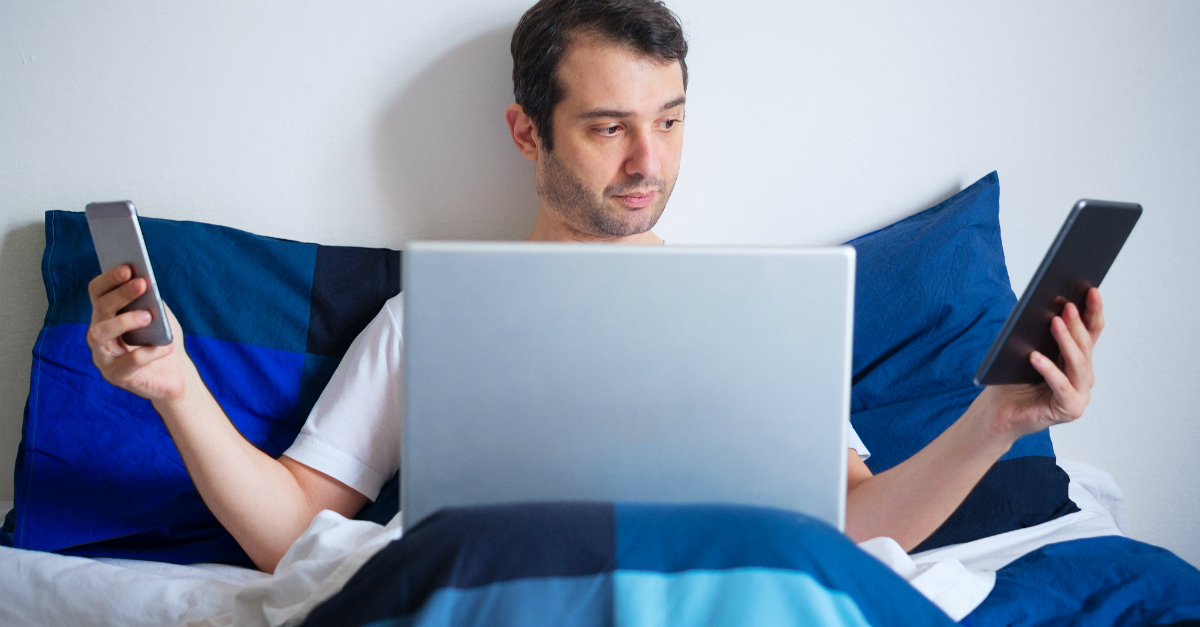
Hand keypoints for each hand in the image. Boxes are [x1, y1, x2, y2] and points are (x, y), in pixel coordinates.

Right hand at [86, 264, 192, 402]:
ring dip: (124, 321)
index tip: (128, 267)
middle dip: (120, 294)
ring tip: (148, 316)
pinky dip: (149, 352)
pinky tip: (165, 346)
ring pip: (99, 334)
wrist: (175, 374)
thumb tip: (144, 283)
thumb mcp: (159, 316)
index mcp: (106, 315)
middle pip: (100, 309)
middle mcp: (98, 334)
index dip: (110, 278)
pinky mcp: (116, 376)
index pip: (98, 292)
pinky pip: (129, 362)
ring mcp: (103, 356)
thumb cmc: (163, 340)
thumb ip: (150, 300)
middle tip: (142, 283)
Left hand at [985, 287, 1104, 437]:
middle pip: (1085, 346)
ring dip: (1066, 341)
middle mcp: (1083, 376)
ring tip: (1054, 322)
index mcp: (1076, 359)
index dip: (1093, 311)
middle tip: (1067, 305)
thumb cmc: (1011, 380)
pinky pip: (1061, 386)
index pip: (1091, 331)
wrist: (999, 412)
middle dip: (1076, 323)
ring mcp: (1080, 393)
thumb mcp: (1026, 349)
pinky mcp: (1070, 409)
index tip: (1091, 289)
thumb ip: (1039, 333)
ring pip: (1077, 363)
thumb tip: (1045, 304)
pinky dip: (1048, 370)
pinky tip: (1035, 356)